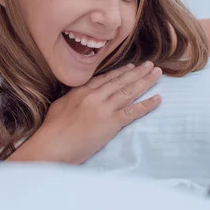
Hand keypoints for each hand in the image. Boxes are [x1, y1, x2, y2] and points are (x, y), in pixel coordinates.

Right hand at [10, 61, 161, 163]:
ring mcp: (104, 108)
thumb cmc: (51, 129)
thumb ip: (72, 97)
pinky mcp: (111, 123)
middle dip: (137, 71)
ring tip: (157, 73)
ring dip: (145, 81)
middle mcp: (95, 95)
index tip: (131, 66)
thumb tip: (78, 96)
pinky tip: (158, 98)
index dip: (120, 71)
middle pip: (121, 80)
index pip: (105, 78)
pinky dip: (147, 104)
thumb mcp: (59, 105)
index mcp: (82, 90)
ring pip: (129, 91)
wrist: (53, 145)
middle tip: (150, 64)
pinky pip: (133, 111)